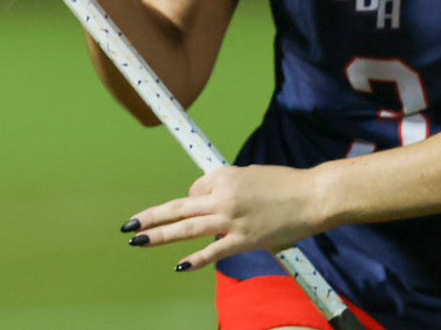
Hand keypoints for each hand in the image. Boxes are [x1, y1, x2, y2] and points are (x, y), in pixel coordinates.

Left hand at [120, 164, 325, 269]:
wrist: (312, 197)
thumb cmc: (284, 184)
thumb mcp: (249, 175)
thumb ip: (227, 187)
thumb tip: (210, 201)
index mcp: (223, 176)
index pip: (194, 191)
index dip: (194, 200)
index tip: (203, 206)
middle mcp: (222, 196)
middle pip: (178, 208)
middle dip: (150, 217)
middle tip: (128, 225)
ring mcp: (231, 219)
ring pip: (187, 228)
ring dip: (159, 235)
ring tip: (138, 240)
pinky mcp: (244, 239)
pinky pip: (213, 251)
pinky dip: (196, 259)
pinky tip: (179, 265)